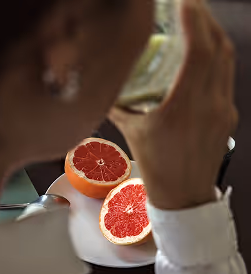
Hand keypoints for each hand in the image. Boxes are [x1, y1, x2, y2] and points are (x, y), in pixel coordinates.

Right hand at [109, 0, 237, 209]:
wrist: (184, 196)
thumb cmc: (157, 167)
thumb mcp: (133, 133)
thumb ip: (119, 107)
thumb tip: (104, 88)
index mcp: (184, 107)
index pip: (198, 52)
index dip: (194, 21)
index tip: (184, 1)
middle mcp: (210, 104)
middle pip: (218, 49)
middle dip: (206, 20)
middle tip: (191, 4)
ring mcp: (223, 110)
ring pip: (226, 62)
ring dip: (214, 37)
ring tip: (199, 23)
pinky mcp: (227, 116)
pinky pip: (225, 78)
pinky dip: (216, 59)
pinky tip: (203, 56)